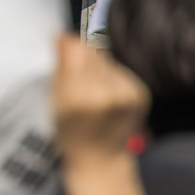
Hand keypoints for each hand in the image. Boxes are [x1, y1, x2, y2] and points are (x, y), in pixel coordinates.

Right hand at [50, 36, 156, 194]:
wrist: (100, 160)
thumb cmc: (72, 132)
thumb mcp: (54, 101)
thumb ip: (60, 66)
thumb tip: (62, 35)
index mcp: (78, 96)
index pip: (75, 47)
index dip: (66, 43)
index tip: (60, 45)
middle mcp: (105, 93)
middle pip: (91, 50)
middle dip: (82, 57)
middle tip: (76, 78)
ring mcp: (126, 94)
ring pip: (106, 59)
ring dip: (98, 67)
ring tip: (92, 90)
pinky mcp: (139, 93)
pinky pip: (121, 70)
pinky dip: (112, 78)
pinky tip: (107, 95)